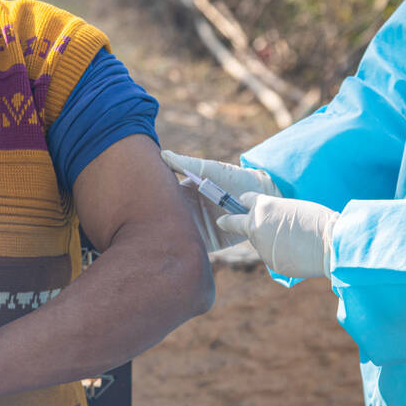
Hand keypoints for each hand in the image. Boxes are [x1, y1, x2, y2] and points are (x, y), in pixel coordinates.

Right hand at [160, 150, 279, 251]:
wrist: (261, 193)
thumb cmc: (234, 177)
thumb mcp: (209, 170)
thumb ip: (186, 165)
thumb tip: (163, 154)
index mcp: (185, 195)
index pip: (165, 200)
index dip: (155, 203)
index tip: (144, 205)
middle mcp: (189, 213)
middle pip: (170, 222)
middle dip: (159, 227)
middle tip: (149, 229)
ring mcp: (199, 228)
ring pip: (181, 237)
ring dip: (172, 241)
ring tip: (160, 244)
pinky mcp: (212, 242)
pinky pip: (197, 249)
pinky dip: (189, 252)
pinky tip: (181, 251)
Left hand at [216, 192, 338, 278]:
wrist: (329, 243)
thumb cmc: (317, 221)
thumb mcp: (292, 209)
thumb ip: (275, 215)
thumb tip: (271, 225)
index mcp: (263, 206)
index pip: (246, 200)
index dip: (244, 201)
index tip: (238, 202)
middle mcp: (256, 224)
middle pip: (237, 222)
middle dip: (228, 222)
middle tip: (221, 221)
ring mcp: (260, 245)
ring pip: (260, 242)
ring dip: (269, 241)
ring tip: (294, 240)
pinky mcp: (269, 262)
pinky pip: (272, 256)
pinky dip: (281, 254)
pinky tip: (297, 252)